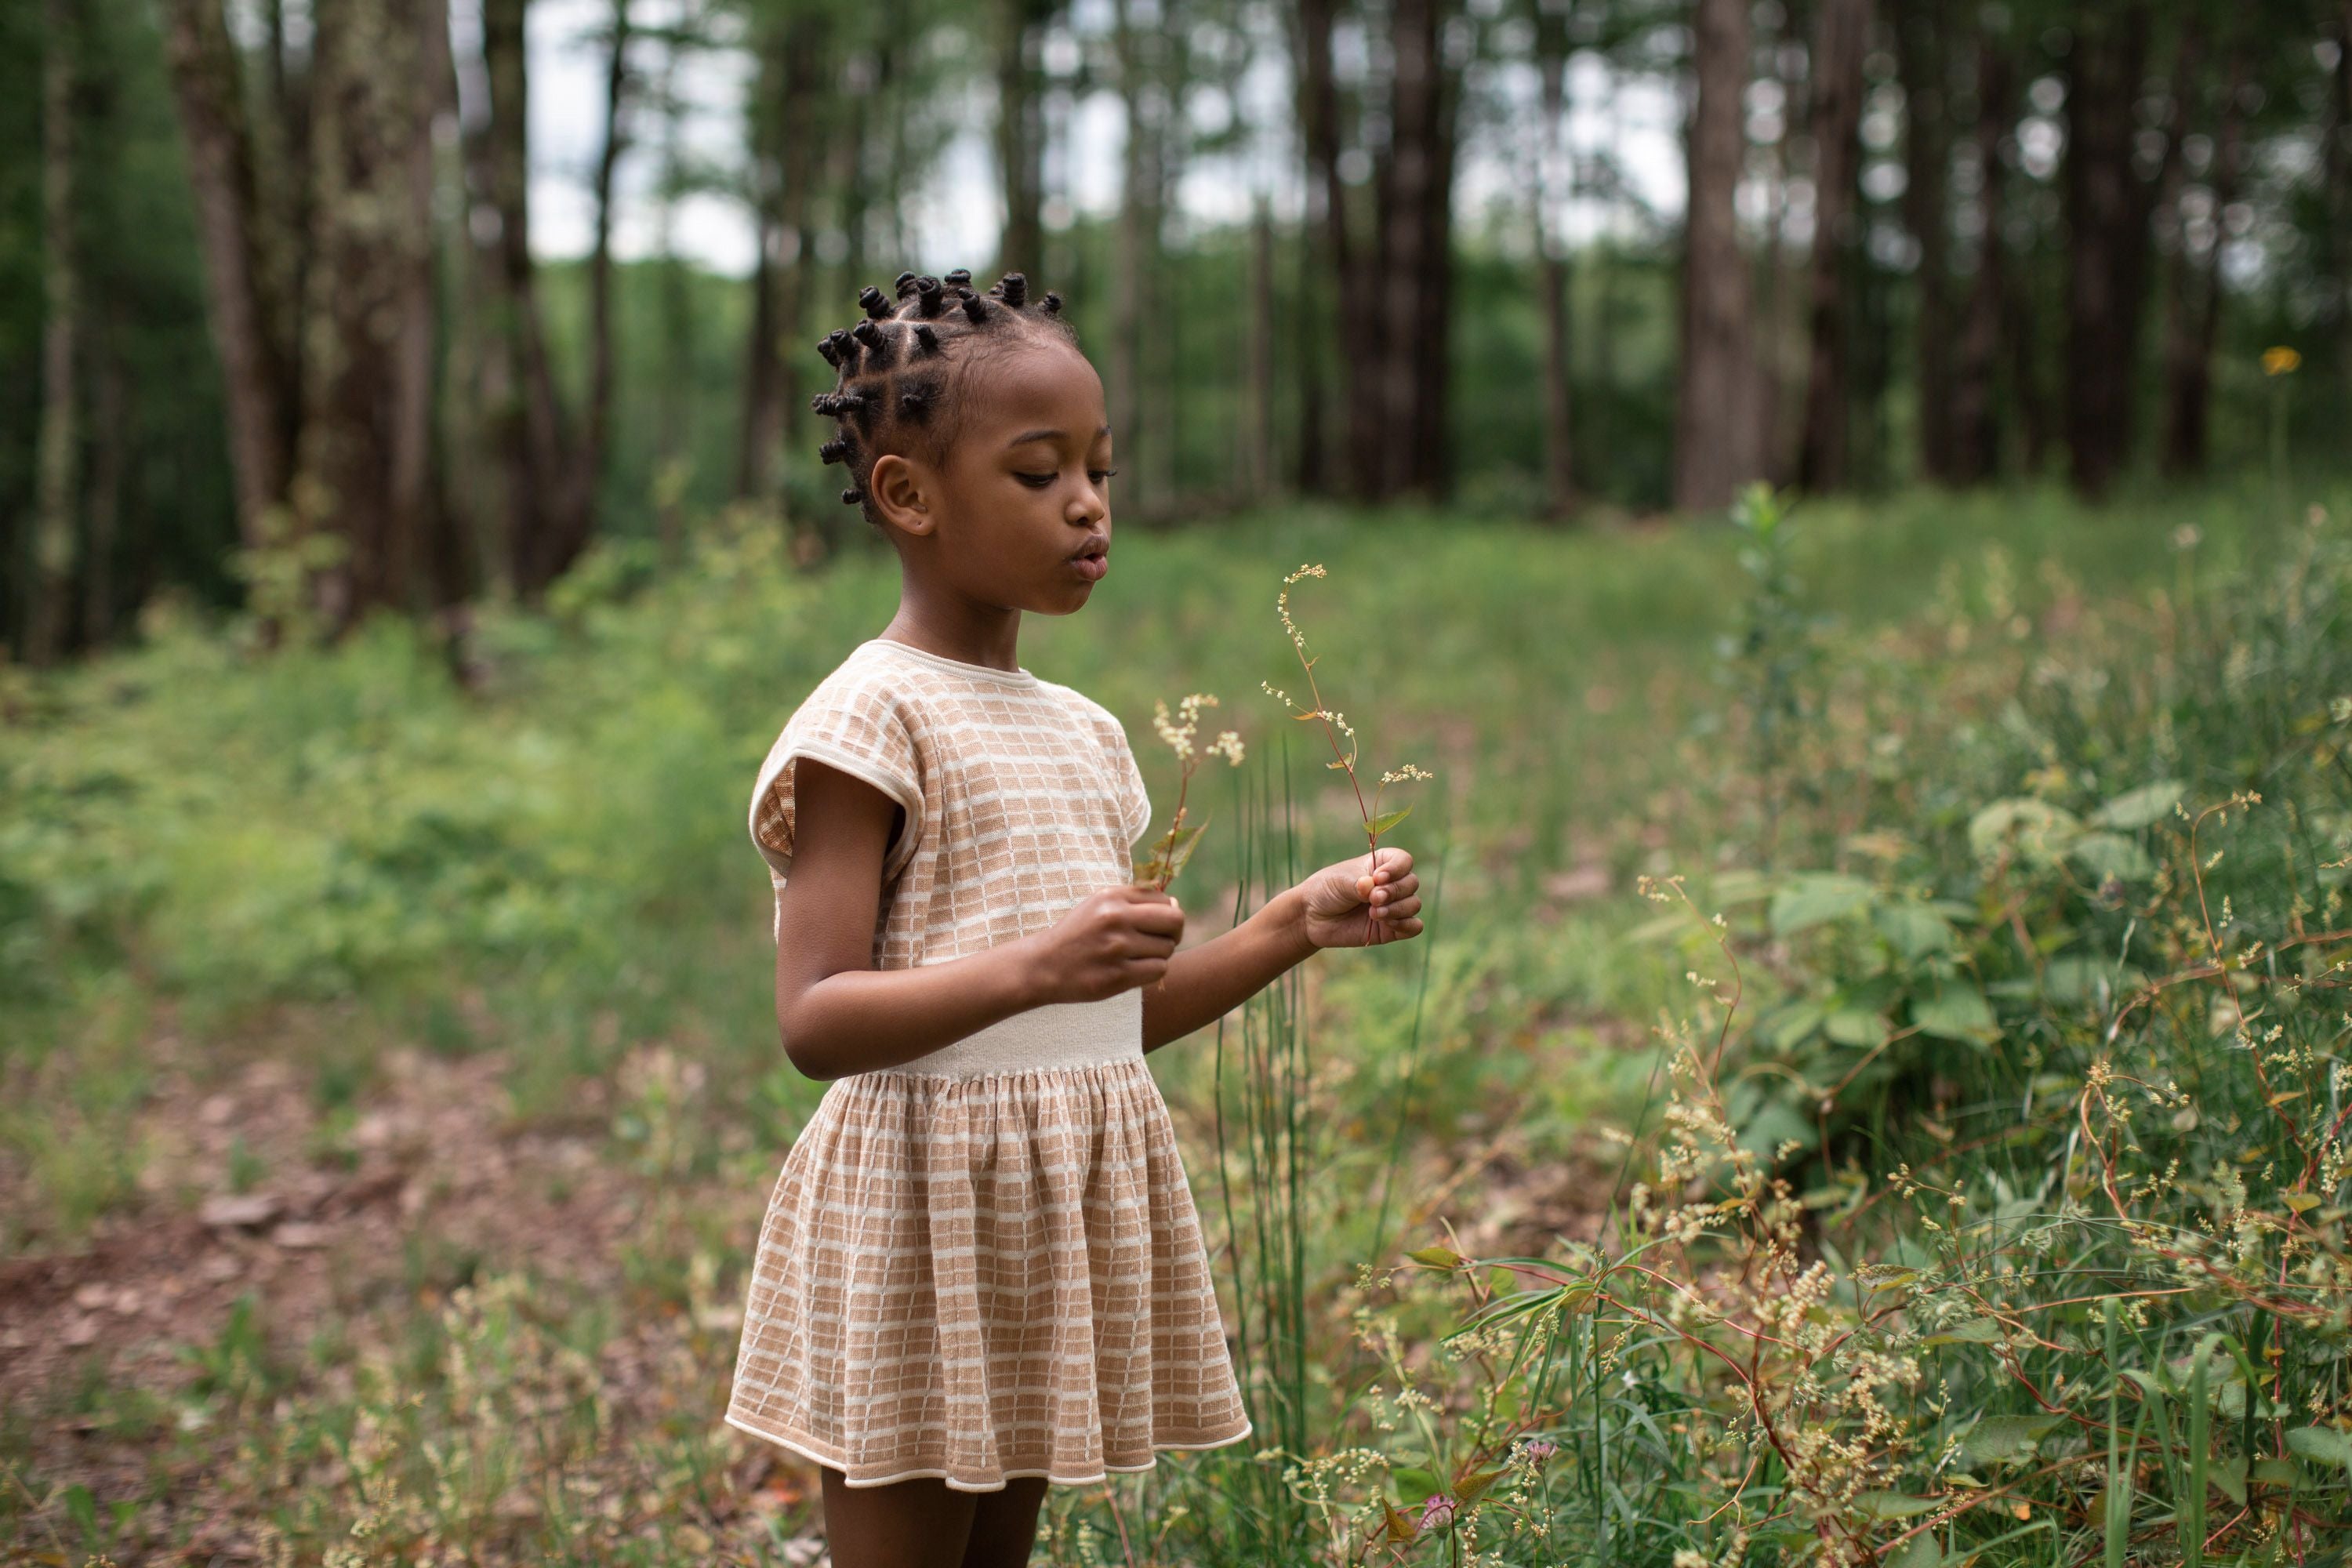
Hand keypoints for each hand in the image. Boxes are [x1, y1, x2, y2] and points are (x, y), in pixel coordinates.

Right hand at [1023, 884, 1186, 1003]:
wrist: (1043, 965)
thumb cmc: (1078, 934)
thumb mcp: (1099, 905)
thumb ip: (1134, 901)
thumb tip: (1176, 905)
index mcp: (1111, 897)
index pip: (1164, 900)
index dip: (1167, 914)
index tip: (1156, 925)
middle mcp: (1115, 918)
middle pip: (1175, 921)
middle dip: (1174, 933)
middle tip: (1161, 941)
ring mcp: (1117, 948)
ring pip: (1167, 949)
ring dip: (1159, 955)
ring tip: (1137, 957)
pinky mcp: (1118, 976)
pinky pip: (1159, 970)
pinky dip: (1152, 971)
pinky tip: (1135, 970)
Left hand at [1295, 846, 1422, 948]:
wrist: (1312, 917)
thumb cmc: (1326, 890)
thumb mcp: (1340, 882)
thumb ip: (1359, 885)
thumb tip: (1373, 888)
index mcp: (1381, 864)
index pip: (1404, 861)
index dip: (1396, 869)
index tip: (1378, 877)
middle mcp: (1391, 884)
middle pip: (1412, 883)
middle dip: (1394, 891)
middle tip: (1373, 898)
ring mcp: (1393, 906)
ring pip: (1414, 904)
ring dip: (1397, 909)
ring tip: (1373, 913)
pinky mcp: (1392, 928)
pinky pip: (1415, 927)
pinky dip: (1407, 925)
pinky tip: (1387, 923)